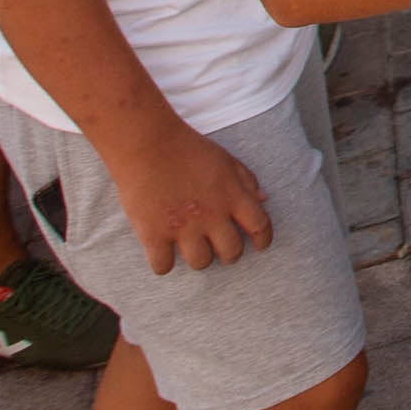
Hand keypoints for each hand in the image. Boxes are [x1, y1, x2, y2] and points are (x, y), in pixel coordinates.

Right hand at [102, 115, 272, 273]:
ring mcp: (183, 227)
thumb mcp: (226, 159)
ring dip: (199, 258)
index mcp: (232, 196)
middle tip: (221, 248)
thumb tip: (263, 200)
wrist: (146, 142)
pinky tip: (162, 252)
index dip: (264, 239)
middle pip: (232, 251)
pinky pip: (163, 266)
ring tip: (191, 247)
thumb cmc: (187, 149)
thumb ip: (247, 181)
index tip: (260, 245)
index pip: (260, 226)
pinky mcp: (154, 234)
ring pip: (201, 262)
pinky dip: (163, 263)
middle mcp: (212, 215)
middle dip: (230, 253)